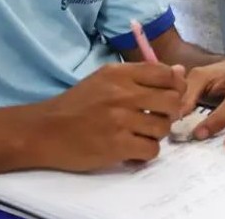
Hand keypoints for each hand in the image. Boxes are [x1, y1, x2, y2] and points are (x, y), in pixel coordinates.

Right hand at [36, 62, 184, 171]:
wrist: (45, 131)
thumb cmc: (76, 105)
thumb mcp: (104, 80)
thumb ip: (141, 76)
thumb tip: (179, 72)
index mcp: (119, 73)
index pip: (165, 74)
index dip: (175, 86)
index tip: (169, 96)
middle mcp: (122, 93)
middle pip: (171, 100)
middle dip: (170, 112)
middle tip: (157, 118)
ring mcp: (120, 120)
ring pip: (163, 127)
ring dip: (157, 134)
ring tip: (141, 135)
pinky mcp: (117, 145)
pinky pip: (151, 150)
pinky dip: (145, 153)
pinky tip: (132, 149)